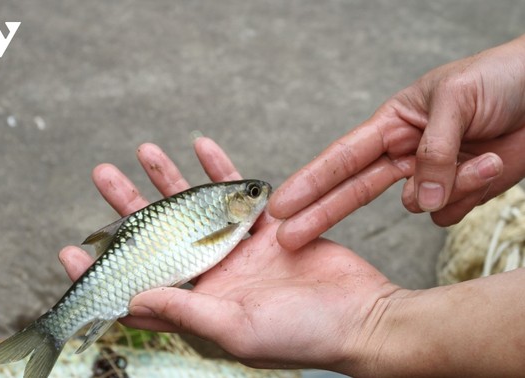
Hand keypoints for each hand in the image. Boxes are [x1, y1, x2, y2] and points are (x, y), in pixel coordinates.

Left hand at [58, 137, 398, 372]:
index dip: (101, 271)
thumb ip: (184, 309)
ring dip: (168, 177)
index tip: (69, 251)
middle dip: (128, 205)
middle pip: (158, 234)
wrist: (360, 316)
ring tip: (143, 150)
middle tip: (102, 174)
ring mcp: (236, 246)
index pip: (136, 285)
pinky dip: (218, 167)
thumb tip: (132, 297)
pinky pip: (235, 190)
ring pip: (192, 205)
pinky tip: (199, 146)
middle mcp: (210, 273)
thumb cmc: (301, 336)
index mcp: (197, 302)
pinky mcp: (265, 225)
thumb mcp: (235, 329)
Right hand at [269, 34, 524, 250]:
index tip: (281, 204)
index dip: (309, 181)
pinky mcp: (460, 194)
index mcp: (393, 123)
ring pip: (416, 205)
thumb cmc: (499, 79)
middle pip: (353, 191)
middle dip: (321, 213)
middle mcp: (405, 153)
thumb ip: (432, 153)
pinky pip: (449, 213)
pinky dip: (470, 195)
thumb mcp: (455, 101)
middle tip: (289, 238)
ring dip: (450, 186)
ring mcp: (431, 177)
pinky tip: (491, 165)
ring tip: (484, 155)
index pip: (342, 157)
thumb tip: (418, 201)